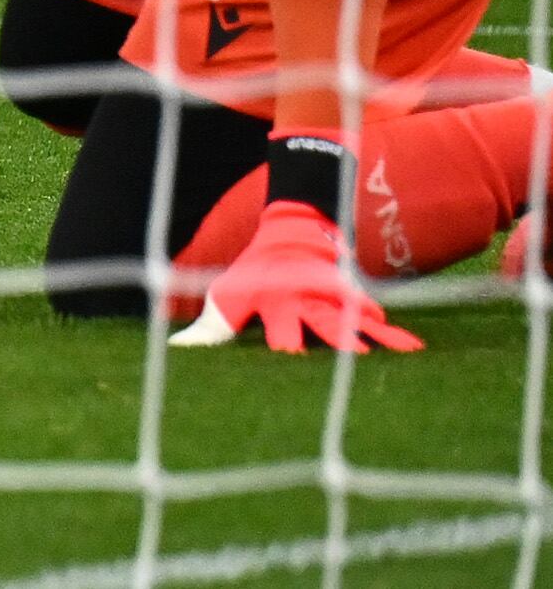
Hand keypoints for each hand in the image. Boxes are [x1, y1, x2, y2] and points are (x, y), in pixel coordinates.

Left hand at [176, 204, 420, 354]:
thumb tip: (176, 347)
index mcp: (274, 302)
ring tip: (402, 351)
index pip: (279, 330)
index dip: (285, 344)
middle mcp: (306, 299)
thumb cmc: (253, 273)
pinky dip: (392, 330)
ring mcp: (331, 296)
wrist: (292, 230)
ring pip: (356, 318)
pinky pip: (373, 314)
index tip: (294, 359)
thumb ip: (210, 328)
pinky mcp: (350, 295)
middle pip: (324, 322)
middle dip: (339, 339)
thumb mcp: (226, 296)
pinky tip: (413, 346)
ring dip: (377, 335)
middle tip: (357, 356)